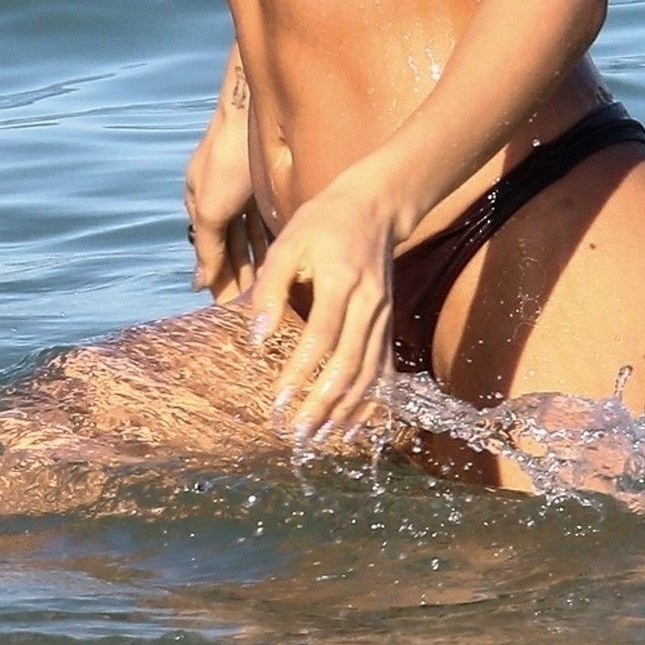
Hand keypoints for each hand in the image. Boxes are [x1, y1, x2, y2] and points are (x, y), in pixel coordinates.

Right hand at [184, 103, 268, 299]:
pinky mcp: (265, 185)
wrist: (251, 111)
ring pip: (251, 238)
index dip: (219, 281)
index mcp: (200, 205)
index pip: (210, 255)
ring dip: (259, 264)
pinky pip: (268, 221)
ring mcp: (243, 192)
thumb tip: (199, 283)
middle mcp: (220, 200)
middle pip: (230, 249)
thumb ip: (208, 247)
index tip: (231, 311)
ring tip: (271, 291)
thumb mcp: (211, 208)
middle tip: (255, 307)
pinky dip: (272, 242)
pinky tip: (284, 260)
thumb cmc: (226, 159)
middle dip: (241, 277)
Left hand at [247, 172, 396, 447]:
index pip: (322, 335)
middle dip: (323, 402)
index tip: (278, 400)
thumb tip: (256, 338)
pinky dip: (371, 401)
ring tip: (320, 437)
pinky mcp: (389, 323)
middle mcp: (368, 302)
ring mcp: (383, 315)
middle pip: (349, 362)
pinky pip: (384, 370)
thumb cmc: (322, 223)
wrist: (374, 207)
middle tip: (298, 433)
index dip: (301, 371)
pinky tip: (353, 426)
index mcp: (340, 279)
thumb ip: (270, 288)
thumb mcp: (287, 243)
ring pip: (369, 372)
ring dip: (345, 409)